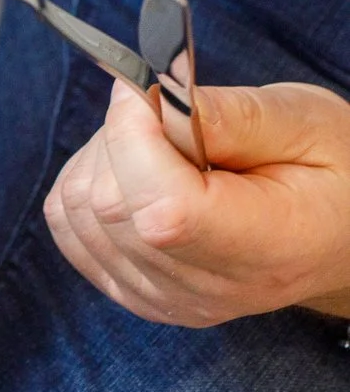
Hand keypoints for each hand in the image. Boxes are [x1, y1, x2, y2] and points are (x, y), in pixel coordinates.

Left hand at [46, 81, 349, 325]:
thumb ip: (226, 114)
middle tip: (168, 118)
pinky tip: (136, 173)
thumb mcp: (305, 122)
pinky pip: (68, 228)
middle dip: (119, 137)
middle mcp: (207, 288)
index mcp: (266, 250)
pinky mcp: (134, 293)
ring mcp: (164, 299)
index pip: (159, 210)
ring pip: (77, 212)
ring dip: (101, 159)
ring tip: (163, 149)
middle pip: (108, 206)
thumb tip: (144, 101)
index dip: (134, 137)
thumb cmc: (334, 171)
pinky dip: (87, 184)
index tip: (147, 92)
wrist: (341, 231)